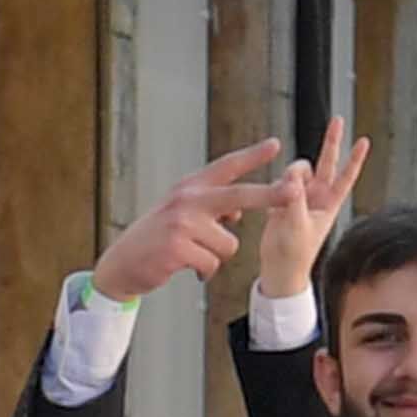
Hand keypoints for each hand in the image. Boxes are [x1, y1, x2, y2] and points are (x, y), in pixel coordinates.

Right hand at [92, 141, 293, 304]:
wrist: (122, 262)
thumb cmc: (158, 238)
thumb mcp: (182, 213)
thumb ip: (211, 207)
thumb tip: (239, 212)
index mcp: (191, 187)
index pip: (226, 167)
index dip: (252, 156)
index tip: (276, 144)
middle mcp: (187, 200)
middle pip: (238, 196)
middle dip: (269, 195)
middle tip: (293, 191)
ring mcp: (181, 223)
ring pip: (229, 244)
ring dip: (216, 257)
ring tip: (192, 254)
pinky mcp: (177, 248)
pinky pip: (212, 264)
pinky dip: (204, 272)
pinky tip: (185, 266)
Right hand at [253, 117, 370, 313]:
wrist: (279, 270)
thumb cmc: (294, 254)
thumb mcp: (297, 224)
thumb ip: (295, 196)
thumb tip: (294, 172)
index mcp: (329, 204)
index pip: (345, 176)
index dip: (354, 158)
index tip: (364, 141)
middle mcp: (317, 197)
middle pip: (326, 163)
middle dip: (331, 142)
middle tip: (338, 121)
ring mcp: (301, 198)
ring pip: (297, 171)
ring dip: (290, 177)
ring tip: (284, 203)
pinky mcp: (284, 201)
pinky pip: (280, 183)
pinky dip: (276, 187)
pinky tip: (273, 207)